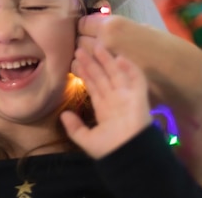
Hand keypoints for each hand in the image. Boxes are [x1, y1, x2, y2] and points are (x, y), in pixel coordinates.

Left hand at [60, 44, 151, 158]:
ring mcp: (127, 98)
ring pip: (116, 74)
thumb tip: (63, 114)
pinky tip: (120, 57)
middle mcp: (116, 101)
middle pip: (102, 77)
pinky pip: (137, 80)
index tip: (76, 61)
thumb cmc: (110, 150)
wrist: (128, 155)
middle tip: (81, 48)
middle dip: (92, 63)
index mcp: (105, 110)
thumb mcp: (87, 139)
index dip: (85, 73)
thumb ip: (74, 128)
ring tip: (97, 45)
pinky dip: (131, 69)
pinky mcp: (139, 98)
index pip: (94, 86)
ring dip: (107, 60)